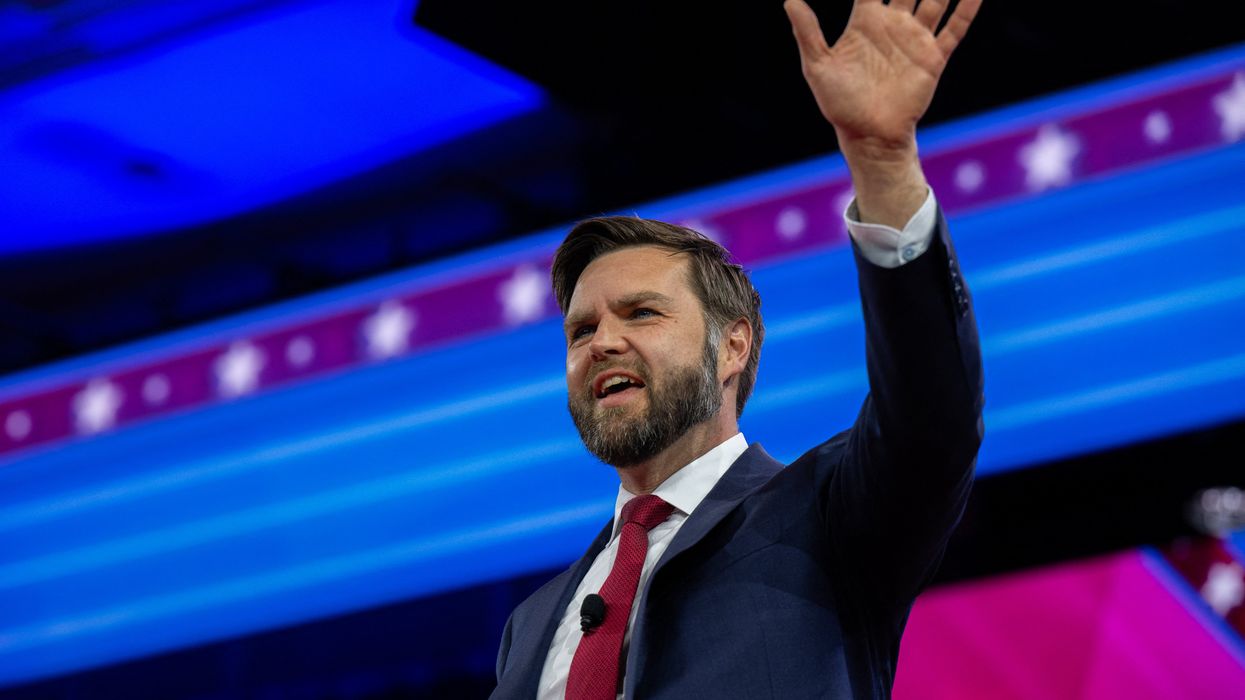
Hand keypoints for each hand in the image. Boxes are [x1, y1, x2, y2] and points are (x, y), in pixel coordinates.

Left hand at [784, 0, 981, 149]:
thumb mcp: (817, 66)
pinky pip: (955, 28)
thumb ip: (807, 32)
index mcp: (865, 21)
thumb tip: (789, 0)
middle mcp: (893, 24)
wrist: (868, 135)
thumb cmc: (839, 104)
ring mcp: (915, 39)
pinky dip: (968, 8)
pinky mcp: (933, 58)